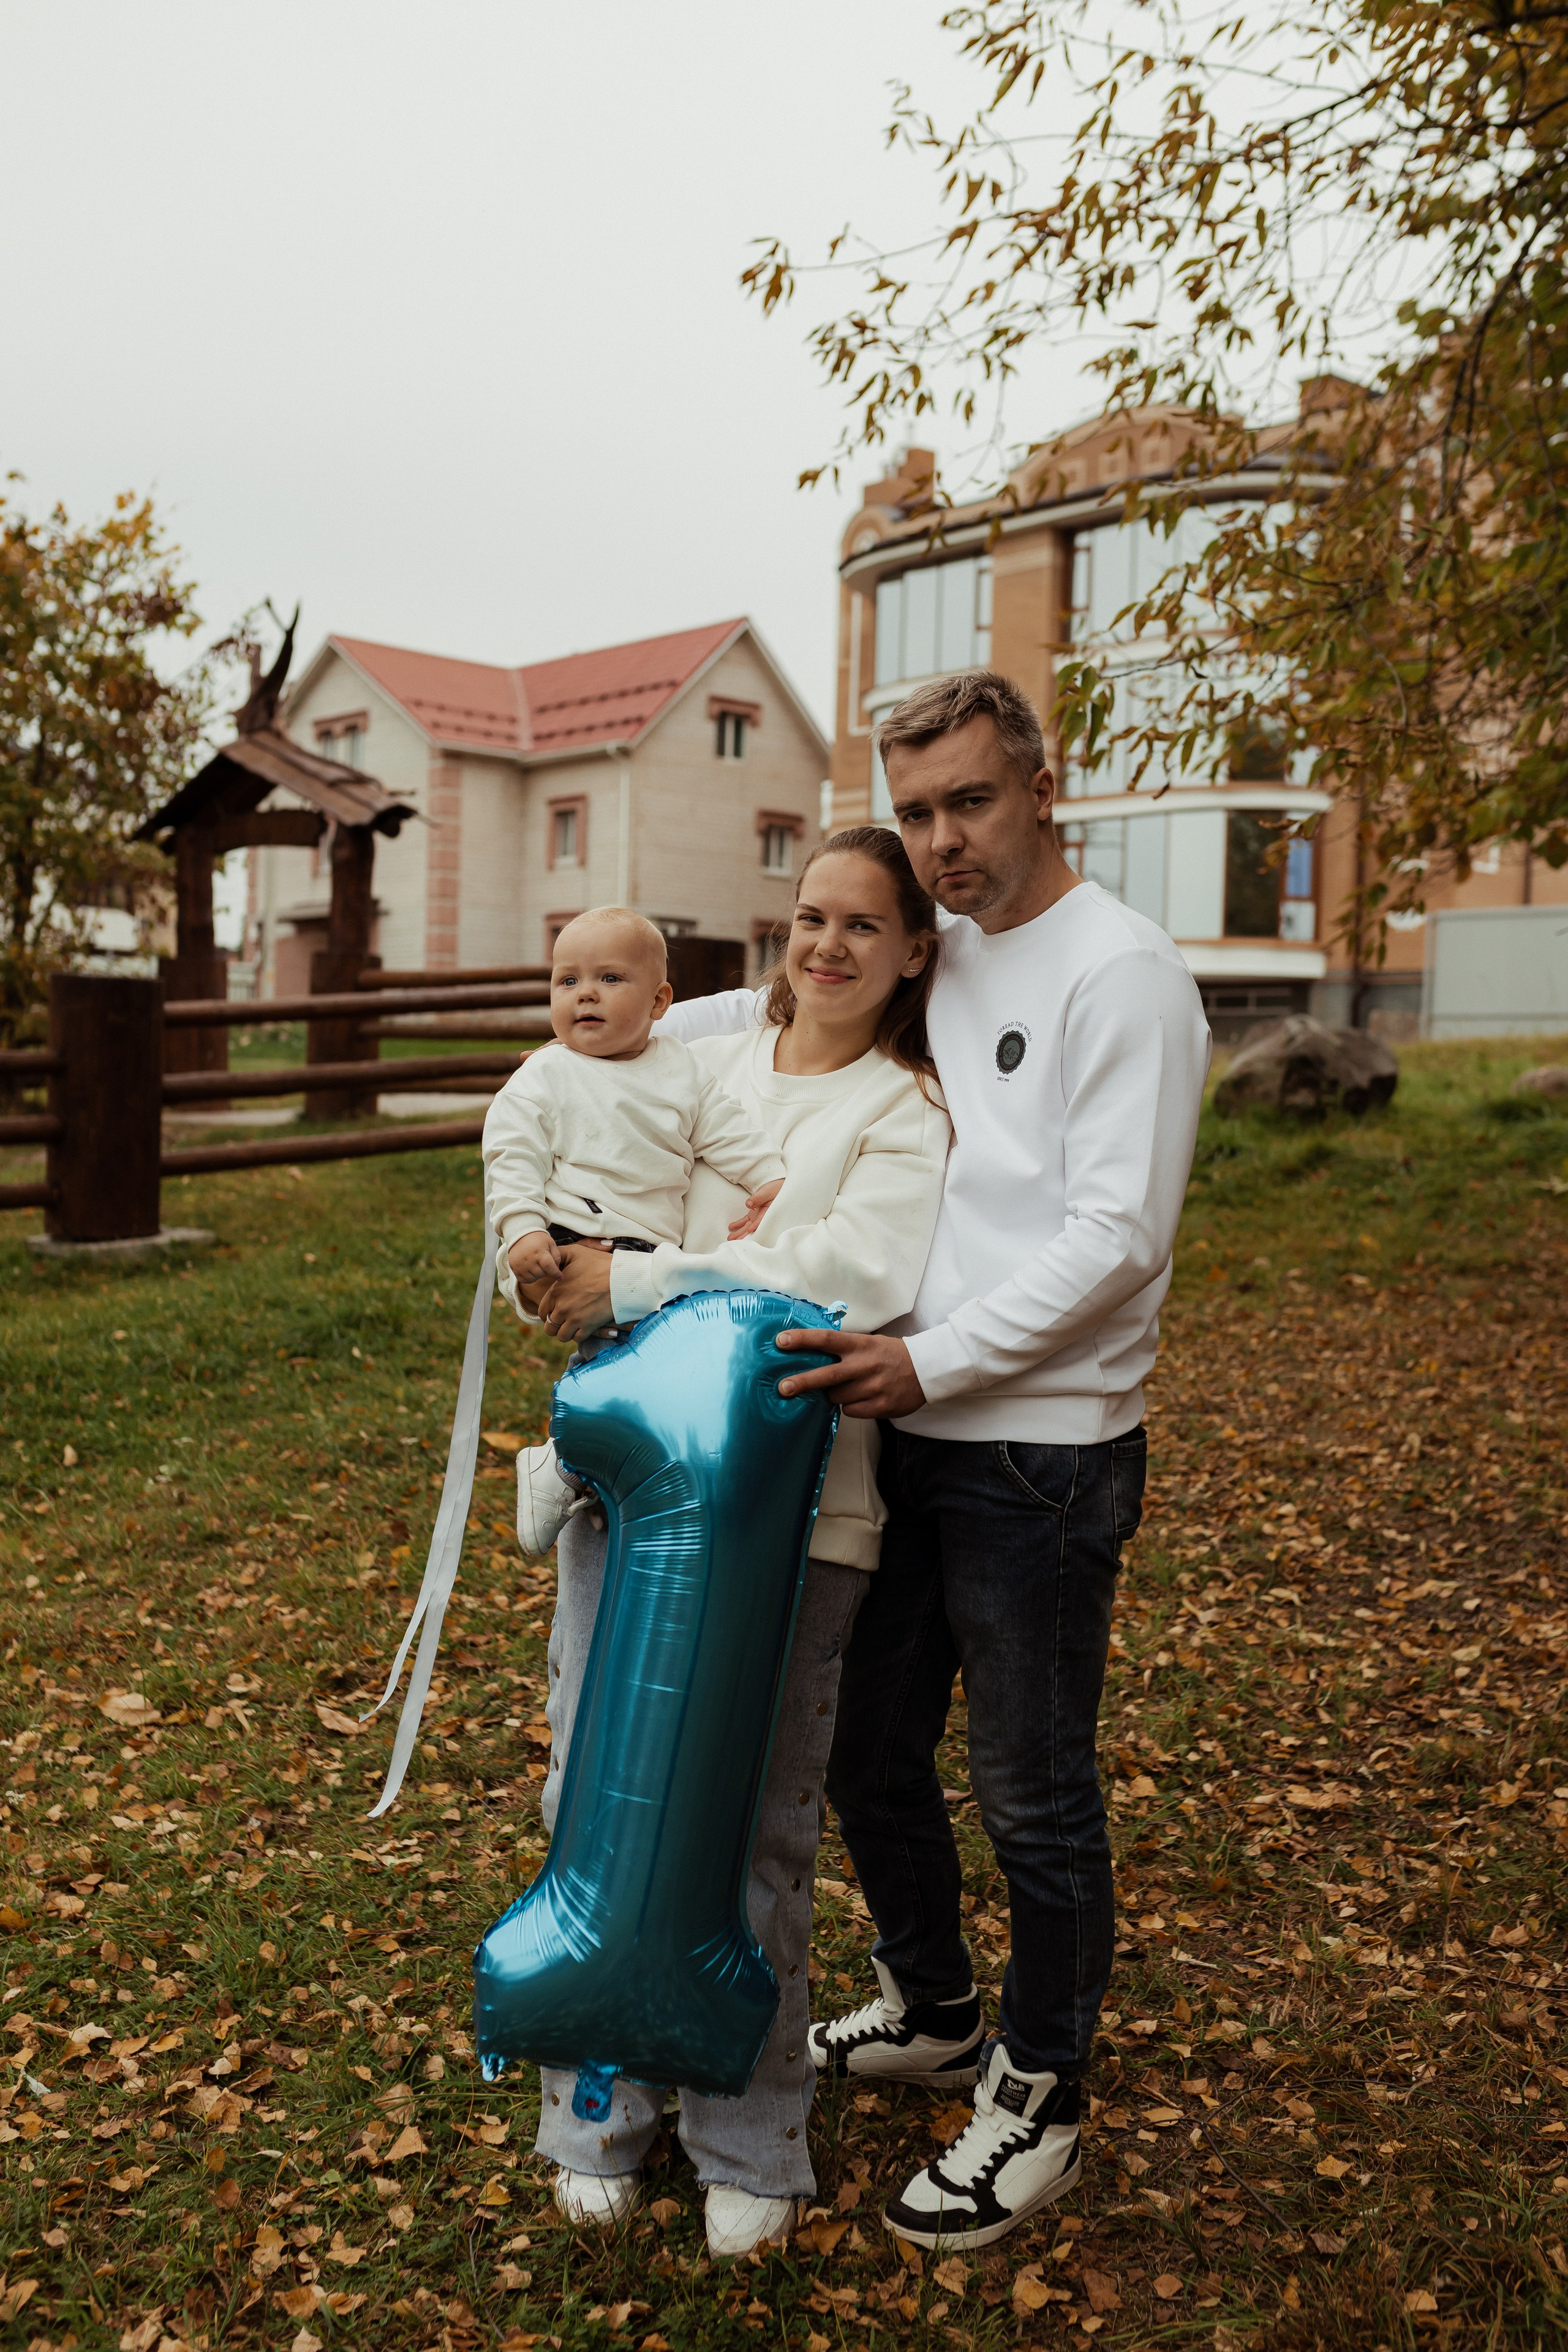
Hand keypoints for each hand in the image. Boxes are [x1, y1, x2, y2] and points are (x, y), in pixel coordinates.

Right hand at [509, 1229, 562, 1284]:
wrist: (521, 1235)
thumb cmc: (538, 1240)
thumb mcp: (551, 1244)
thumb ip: (557, 1257)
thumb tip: (557, 1271)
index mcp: (539, 1252)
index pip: (549, 1267)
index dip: (556, 1274)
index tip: (560, 1277)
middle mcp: (528, 1259)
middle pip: (541, 1274)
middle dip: (546, 1271)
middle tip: (544, 1264)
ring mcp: (520, 1264)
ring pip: (533, 1278)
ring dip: (537, 1275)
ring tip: (536, 1265)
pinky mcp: (513, 1267)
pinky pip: (524, 1280)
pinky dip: (529, 1277)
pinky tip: (530, 1269)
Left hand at [536, 1241, 615, 1341]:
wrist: (622, 1278)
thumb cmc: (599, 1264)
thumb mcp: (575, 1252)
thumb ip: (559, 1255)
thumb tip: (551, 1259)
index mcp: (556, 1292)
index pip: (542, 1311)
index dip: (548, 1312)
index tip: (556, 1309)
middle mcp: (562, 1308)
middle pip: (550, 1327)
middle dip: (555, 1324)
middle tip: (564, 1319)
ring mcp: (575, 1319)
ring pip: (562, 1336)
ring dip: (566, 1331)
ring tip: (573, 1325)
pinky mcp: (589, 1327)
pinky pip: (577, 1339)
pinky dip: (579, 1335)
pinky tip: (584, 1326)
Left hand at [727, 1176, 782, 1239]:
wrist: (776, 1188)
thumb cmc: (775, 1190)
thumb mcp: (767, 1192)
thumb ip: (759, 1197)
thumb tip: (749, 1204)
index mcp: (770, 1212)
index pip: (762, 1220)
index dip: (756, 1225)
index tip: (749, 1230)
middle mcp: (763, 1217)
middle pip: (754, 1227)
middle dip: (745, 1235)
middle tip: (737, 1241)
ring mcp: (758, 1216)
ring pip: (748, 1226)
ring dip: (739, 1232)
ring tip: (731, 1238)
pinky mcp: (754, 1214)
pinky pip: (745, 1221)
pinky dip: (738, 1224)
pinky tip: (731, 1227)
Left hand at [774, 1328, 925, 1419]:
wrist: (926, 1370)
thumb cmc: (890, 1355)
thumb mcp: (869, 1343)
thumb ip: (844, 1349)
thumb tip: (809, 1355)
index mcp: (861, 1345)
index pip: (827, 1339)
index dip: (803, 1340)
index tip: (781, 1341)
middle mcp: (866, 1365)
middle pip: (828, 1375)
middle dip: (803, 1382)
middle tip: (783, 1388)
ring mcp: (874, 1387)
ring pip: (837, 1397)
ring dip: (834, 1394)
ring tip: (848, 1386)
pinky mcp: (881, 1406)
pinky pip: (851, 1410)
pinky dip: (850, 1405)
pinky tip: (861, 1397)